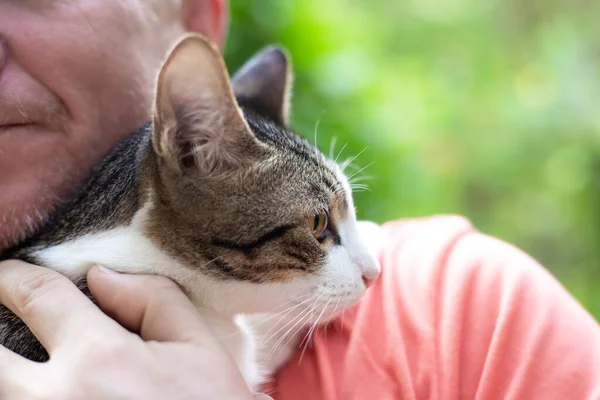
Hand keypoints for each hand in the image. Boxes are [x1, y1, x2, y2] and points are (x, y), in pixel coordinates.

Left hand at [0, 261, 270, 399]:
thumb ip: (152, 298)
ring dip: (6, 373)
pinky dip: (22, 393)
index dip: (14, 278)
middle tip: (0, 310)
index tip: (9, 274)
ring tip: (20, 358)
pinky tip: (35, 387)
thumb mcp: (198, 345)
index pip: (38, 297)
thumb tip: (100, 277)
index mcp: (99, 359)